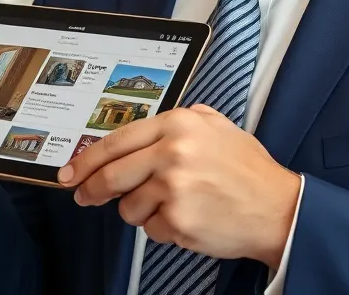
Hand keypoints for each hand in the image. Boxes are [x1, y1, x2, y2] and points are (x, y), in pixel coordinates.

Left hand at [60, 105, 300, 268]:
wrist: (278, 208)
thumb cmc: (248, 170)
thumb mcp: (219, 127)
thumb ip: (185, 119)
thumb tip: (143, 130)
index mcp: (179, 124)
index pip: (117, 141)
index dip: (86, 159)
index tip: (70, 171)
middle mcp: (173, 152)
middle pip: (111, 175)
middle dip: (92, 190)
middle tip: (84, 197)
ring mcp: (174, 188)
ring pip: (129, 207)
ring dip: (142, 211)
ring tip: (174, 205)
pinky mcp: (178, 220)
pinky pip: (151, 229)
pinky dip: (164, 229)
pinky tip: (189, 219)